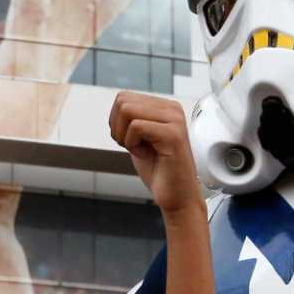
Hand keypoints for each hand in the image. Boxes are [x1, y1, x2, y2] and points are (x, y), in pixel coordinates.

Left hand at [109, 92, 202, 216]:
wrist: (177, 196)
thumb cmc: (159, 171)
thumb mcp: (140, 138)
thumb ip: (132, 119)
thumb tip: (118, 104)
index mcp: (165, 107)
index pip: (123, 97)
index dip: (116, 122)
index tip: (130, 141)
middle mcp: (172, 108)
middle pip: (122, 101)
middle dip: (118, 128)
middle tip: (134, 146)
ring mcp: (174, 119)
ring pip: (127, 110)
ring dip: (126, 136)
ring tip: (142, 150)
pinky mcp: (173, 134)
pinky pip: (136, 127)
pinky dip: (133, 145)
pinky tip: (147, 155)